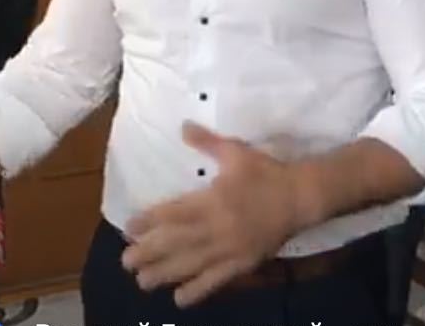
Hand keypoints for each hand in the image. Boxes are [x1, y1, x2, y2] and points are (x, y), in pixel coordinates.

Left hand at [121, 122, 300, 306]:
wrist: (299, 197)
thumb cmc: (265, 172)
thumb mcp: (236, 152)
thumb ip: (207, 142)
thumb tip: (183, 126)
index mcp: (214, 200)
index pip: (175, 213)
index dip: (150, 221)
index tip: (129, 227)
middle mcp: (217, 227)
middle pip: (178, 243)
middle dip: (150, 252)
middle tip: (126, 261)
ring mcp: (229, 249)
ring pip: (192, 265)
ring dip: (165, 273)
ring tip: (142, 281)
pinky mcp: (243, 264)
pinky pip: (216, 281)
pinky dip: (197, 290)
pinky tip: (179, 299)